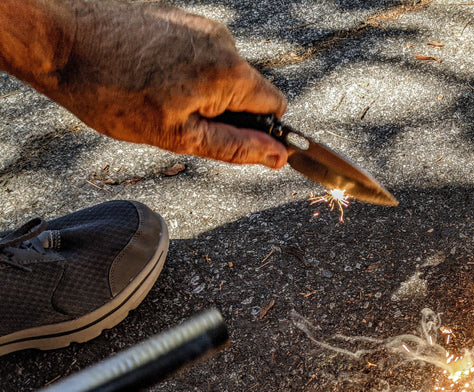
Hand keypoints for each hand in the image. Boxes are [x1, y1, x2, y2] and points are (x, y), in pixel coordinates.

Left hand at [51, 2, 287, 167]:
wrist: (59, 37)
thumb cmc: (111, 91)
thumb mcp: (179, 135)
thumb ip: (235, 147)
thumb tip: (277, 157)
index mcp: (230, 72)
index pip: (276, 107)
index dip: (260, 130)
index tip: (230, 139)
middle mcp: (223, 41)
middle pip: (247, 89)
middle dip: (224, 111)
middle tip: (178, 120)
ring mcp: (200, 24)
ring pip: (220, 72)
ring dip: (200, 91)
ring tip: (155, 95)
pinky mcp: (178, 16)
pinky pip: (197, 53)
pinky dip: (182, 70)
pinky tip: (147, 76)